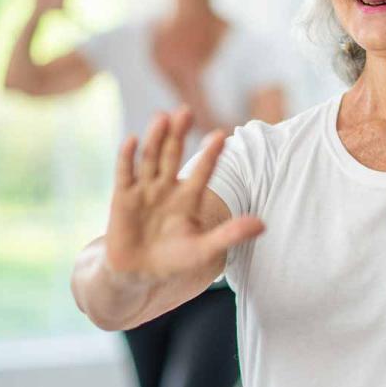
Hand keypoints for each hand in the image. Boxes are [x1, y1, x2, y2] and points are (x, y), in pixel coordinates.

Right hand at [103, 108, 263, 280]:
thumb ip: (231, 234)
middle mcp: (166, 187)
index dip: (210, 154)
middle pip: (173, 155)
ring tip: (163, 117)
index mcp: (189, 197)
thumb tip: (263, 224)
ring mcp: (144, 190)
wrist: (138, 275)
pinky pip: (125, 173)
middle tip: (186, 111)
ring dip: (156, 138)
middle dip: (179, 134)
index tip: (221, 135)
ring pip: (151, 158)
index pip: (203, 170)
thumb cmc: (174, 260)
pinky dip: (127, 157)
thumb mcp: (205, 249)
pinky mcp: (122, 197)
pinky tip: (132, 139)